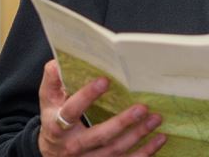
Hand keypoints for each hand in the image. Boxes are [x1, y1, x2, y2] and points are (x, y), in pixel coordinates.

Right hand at [37, 59, 165, 155]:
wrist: (51, 154)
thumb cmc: (54, 119)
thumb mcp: (48, 100)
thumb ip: (53, 80)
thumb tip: (58, 61)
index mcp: (57, 127)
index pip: (71, 112)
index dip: (86, 96)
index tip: (105, 81)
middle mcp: (73, 146)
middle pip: (99, 136)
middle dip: (121, 123)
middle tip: (142, 108)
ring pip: (115, 151)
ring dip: (138, 135)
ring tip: (155, 119)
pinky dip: (145, 152)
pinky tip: (160, 139)